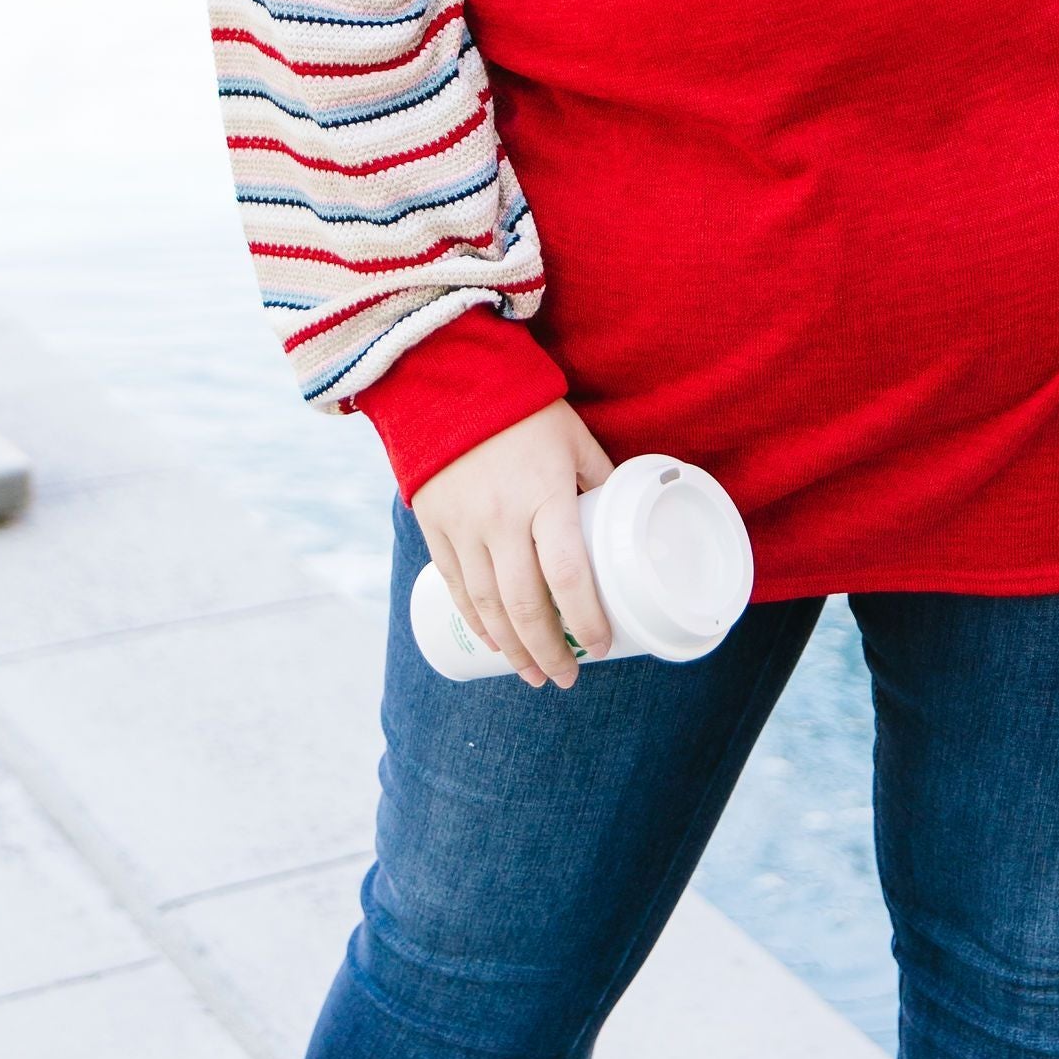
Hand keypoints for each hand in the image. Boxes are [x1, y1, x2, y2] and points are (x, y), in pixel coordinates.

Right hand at [411, 399, 615, 688]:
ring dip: (512, 649)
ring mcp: (463, 526)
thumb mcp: (573, 438)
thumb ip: (596, 480)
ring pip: (487, 606)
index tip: (604, 646)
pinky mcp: (434, 527)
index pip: (569, 575)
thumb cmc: (524, 409)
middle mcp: (501, 519)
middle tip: (567, 679)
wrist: (448, 379)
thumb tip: (623, 520)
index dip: (587, 619)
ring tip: (534, 675)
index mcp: (544, 496)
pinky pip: (456, 587)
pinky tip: (493, 643)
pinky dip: (476, 622)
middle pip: (525, 606)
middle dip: (548, 652)